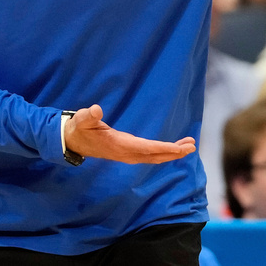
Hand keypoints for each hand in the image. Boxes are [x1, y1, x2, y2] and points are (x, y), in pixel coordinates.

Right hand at [64, 104, 195, 163]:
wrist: (73, 141)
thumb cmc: (80, 128)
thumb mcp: (82, 119)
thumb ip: (88, 115)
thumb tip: (96, 110)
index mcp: (119, 145)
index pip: (146, 148)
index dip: (163, 148)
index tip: (179, 148)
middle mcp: (126, 153)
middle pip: (155, 155)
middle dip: (173, 152)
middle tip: (192, 146)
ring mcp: (128, 154)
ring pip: (154, 156)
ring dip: (171, 153)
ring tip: (189, 146)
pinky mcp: (128, 152)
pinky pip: (150, 154)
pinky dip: (164, 152)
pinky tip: (173, 148)